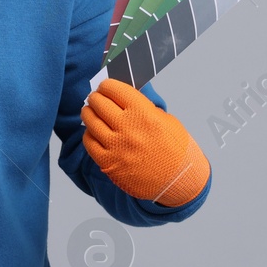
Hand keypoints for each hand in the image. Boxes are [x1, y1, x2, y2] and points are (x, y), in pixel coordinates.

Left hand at [81, 78, 208, 206]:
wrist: (178, 180)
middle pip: (99, 103)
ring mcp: (116, 147)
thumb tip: (121, 98)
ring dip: (88, 112)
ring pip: (90, 121)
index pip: (115, 90)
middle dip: (96, 97)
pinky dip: (89, 134)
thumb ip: (143, 107)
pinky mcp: (108, 163)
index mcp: (144, 114)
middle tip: (95, 98)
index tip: (105, 86)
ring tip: (90, 111)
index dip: (107, 86)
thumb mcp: (166, 120)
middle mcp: (128, 128)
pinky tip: (93, 131)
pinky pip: (89, 143)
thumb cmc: (175, 149)